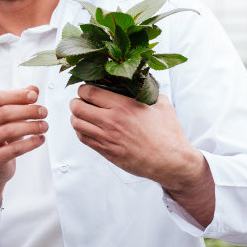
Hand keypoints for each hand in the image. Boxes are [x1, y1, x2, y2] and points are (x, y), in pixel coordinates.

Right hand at [0, 87, 46, 242]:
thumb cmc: (0, 139)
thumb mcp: (7, 119)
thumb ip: (19, 102)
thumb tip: (33, 89)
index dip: (17, 95)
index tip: (34, 96)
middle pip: (5, 113)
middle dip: (28, 110)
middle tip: (44, 111)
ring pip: (10, 130)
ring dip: (32, 126)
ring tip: (45, 125)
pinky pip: (14, 149)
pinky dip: (31, 143)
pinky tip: (41, 139)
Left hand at [68, 84, 214, 223]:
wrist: (170, 162)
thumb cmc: (168, 135)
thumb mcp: (162, 105)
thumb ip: (149, 92)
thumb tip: (141, 85)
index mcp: (123, 106)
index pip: (89, 92)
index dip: (84, 88)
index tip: (87, 89)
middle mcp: (111, 121)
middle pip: (77, 107)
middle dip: (76, 102)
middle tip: (82, 101)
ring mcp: (106, 138)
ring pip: (76, 124)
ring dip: (77, 117)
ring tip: (84, 115)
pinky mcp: (106, 151)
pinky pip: (83, 138)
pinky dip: (82, 131)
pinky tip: (89, 128)